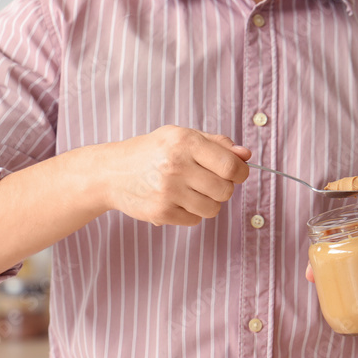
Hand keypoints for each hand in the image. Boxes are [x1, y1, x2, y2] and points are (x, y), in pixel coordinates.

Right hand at [96, 125, 250, 225]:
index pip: (230, 165)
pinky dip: (191, 213)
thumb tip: (246, 156)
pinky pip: (194, 220)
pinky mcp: (160, 212)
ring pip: (213, 209)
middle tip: (209, 182)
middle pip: (225, 190)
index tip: (236, 173)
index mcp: (185, 141)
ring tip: (192, 192)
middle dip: (223, 189)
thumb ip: (217, 144)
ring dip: (208, 203)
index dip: (240, 172)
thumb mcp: (181, 136)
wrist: (111, 172)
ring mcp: (167, 191)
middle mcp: (176, 165)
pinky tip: (177, 201)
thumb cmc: (152, 152)